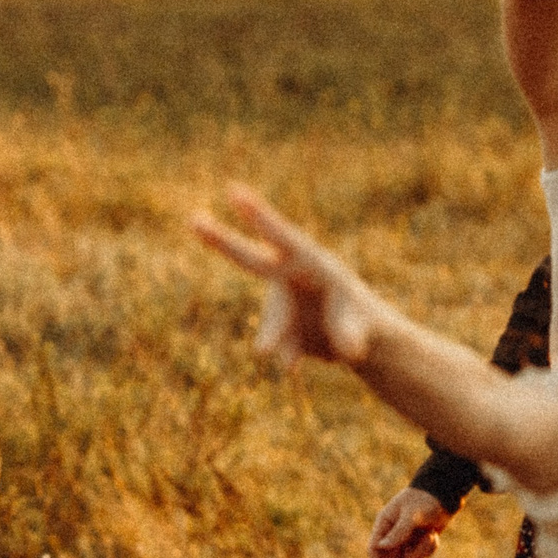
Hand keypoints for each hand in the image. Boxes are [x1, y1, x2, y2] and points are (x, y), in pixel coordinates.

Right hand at [191, 185, 389, 368]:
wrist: (355, 342)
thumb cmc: (364, 322)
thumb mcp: (365, 326)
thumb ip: (352, 335)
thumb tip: (347, 351)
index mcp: (311, 262)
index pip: (281, 237)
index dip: (258, 216)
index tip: (233, 191)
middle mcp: (287, 277)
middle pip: (248, 257)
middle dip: (220, 239)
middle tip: (192, 219)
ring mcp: (277, 304)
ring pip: (271, 323)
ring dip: (275, 339)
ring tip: (291, 364)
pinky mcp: (275, 331)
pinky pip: (275, 346)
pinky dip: (286, 356)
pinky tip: (295, 365)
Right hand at [369, 486, 453, 557]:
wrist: (444, 494)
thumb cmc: (425, 500)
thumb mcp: (412, 515)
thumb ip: (398, 532)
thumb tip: (382, 548)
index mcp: (385, 524)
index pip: (375, 548)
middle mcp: (392, 533)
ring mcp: (405, 538)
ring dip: (422, 552)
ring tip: (431, 536)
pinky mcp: (418, 541)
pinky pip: (421, 554)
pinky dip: (429, 548)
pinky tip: (434, 535)